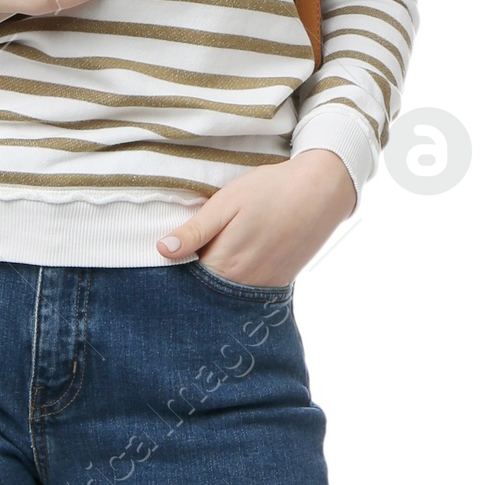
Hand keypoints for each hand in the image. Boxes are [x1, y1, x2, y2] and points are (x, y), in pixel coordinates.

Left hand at [156, 150, 356, 286]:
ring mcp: (263, 286)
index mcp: (224, 263)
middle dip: (194, 279)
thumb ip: (195, 230)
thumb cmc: (270, 190)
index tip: (168, 257)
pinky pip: (249, 291)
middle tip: (191, 255)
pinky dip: (238, 282)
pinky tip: (238, 261)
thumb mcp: (226, 203)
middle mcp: (243, 283)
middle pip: (206, 291)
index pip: (185, 280)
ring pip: (227, 293)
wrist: (322, 191)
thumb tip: (163, 250)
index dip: (174, 269)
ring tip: (218, 254)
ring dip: (216, 281)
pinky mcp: (279, 283)